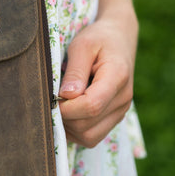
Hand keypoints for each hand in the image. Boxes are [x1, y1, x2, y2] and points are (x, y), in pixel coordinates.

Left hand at [58, 14, 137, 147]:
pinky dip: (75, 131)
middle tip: (52, 99)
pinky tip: (68, 112)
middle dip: (64, 117)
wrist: (119, 39)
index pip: (91, 105)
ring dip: (68, 127)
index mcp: (117, 77)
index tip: (51, 97)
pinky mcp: (114, 117)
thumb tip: (66, 96)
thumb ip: (75, 71)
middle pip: (87, 125)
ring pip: (89, 137)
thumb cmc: (98, 38)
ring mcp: (120, 111)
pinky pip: (92, 137)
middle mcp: (123, 99)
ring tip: (60, 105)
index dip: (66, 107)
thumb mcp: (82, 46)